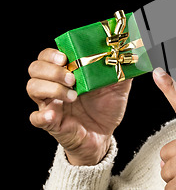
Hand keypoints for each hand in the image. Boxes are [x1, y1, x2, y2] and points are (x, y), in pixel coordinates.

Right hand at [27, 48, 131, 164]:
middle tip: (72, 78)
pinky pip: (36, 118)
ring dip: (51, 88)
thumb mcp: (118, 88)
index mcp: (68, 73)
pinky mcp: (50, 123)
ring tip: (72, 95)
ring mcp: (50, 103)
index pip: (48, 56)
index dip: (52, 54)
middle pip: (36, 68)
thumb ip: (122, 71)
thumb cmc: (106, 108)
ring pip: (33, 88)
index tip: (65, 57)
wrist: (104, 135)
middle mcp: (54, 85)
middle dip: (52, 70)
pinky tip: (53, 114)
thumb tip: (130, 56)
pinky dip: (41, 115)